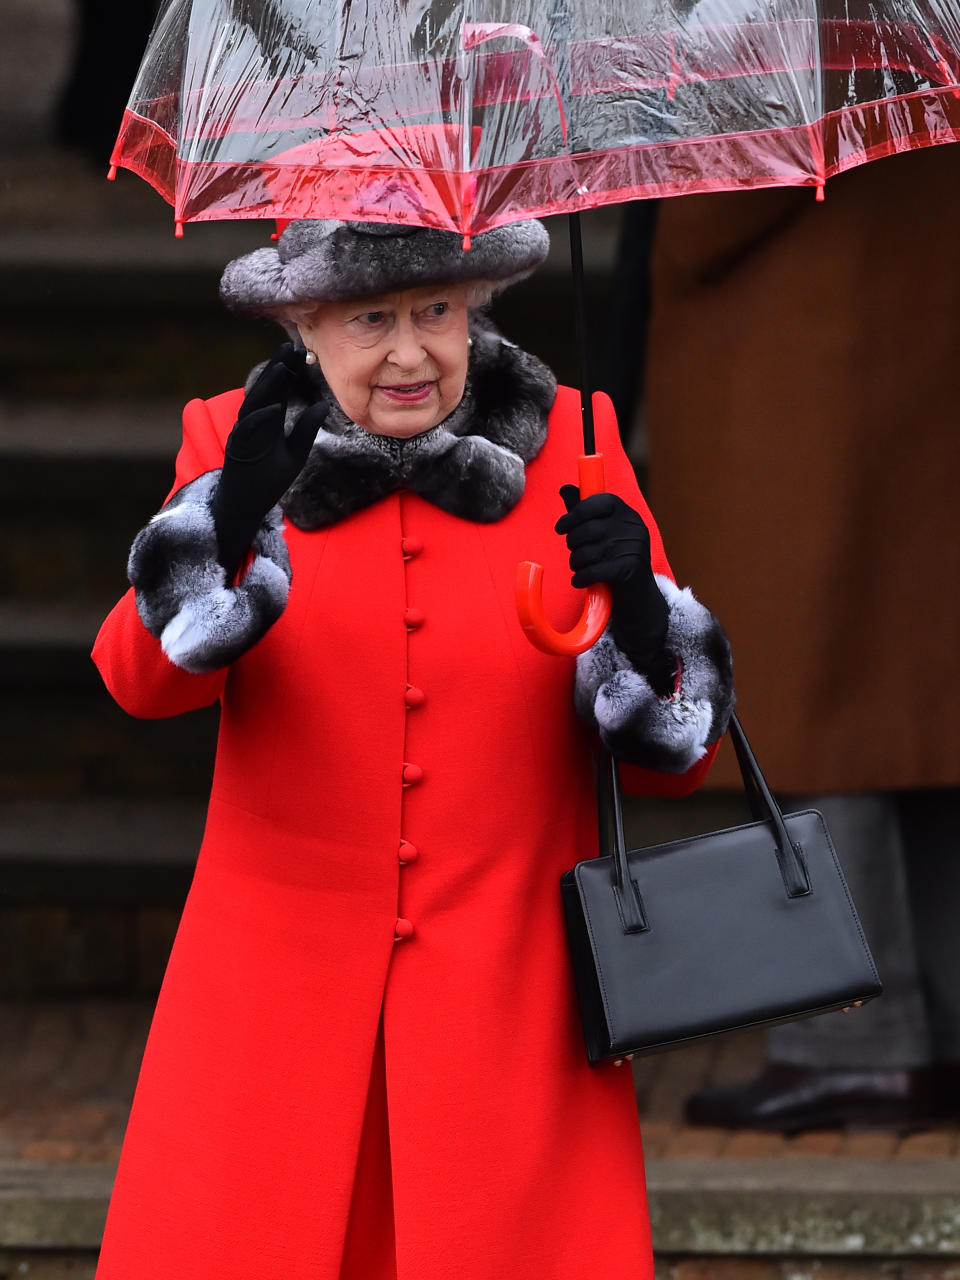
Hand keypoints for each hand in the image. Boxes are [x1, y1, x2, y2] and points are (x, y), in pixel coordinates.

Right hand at [212, 344, 328, 577]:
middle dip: (279, 368)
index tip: (302, 352)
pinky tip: (273, 407)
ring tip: (282, 368)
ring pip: (255, 403)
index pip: (280, 390)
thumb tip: (323, 404)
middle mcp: (255, 422)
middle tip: (292, 347)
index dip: (289, 371)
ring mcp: (244, 434)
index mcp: (268, 420)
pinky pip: (247, 430)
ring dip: (268, 386)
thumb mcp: (295, 453)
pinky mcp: (237, 449)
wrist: (247, 505)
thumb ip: (306, 429)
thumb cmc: (269, 479)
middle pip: (267, 390)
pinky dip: (260, 418)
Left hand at [555, 487, 671, 684]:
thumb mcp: (603, 534)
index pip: (600, 501)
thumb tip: (564, 488)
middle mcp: (634, 528)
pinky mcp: (630, 570)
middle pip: (589, 529)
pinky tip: (580, 581)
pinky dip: (581, 578)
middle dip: (573, 544)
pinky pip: (593, 570)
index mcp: (628, 514)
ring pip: (588, 551)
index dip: (575, 513)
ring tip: (579, 569)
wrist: (638, 599)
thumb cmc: (615, 561)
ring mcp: (634, 548)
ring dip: (576, 564)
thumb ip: (583, 511)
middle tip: (574, 553)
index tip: (561, 527)